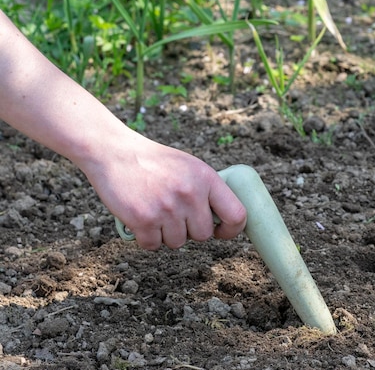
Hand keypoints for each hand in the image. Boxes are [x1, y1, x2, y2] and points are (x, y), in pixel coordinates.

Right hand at [79, 134, 246, 249]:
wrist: (114, 152)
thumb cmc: (153, 162)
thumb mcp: (189, 166)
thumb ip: (206, 190)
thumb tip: (222, 218)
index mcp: (207, 179)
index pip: (236, 215)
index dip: (231, 230)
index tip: (220, 232)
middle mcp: (190, 194)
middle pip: (203, 235)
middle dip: (189, 231)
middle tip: (174, 214)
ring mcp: (167, 208)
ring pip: (178, 243)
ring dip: (166, 234)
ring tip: (155, 210)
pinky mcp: (143, 220)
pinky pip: (153, 246)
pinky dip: (146, 238)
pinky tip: (140, 218)